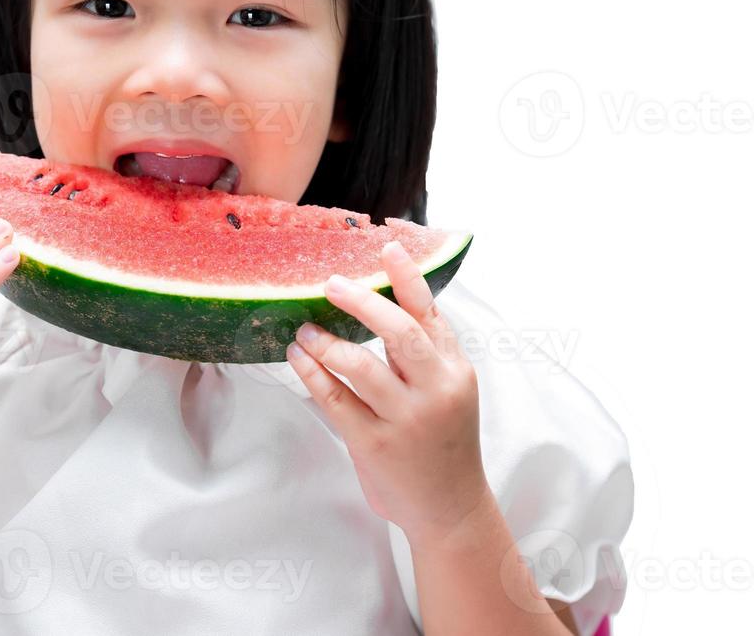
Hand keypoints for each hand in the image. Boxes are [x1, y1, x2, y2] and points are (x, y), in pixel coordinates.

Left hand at [287, 241, 492, 547]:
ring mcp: (406, 419)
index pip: (430, 314)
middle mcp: (435, 391)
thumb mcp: (450, 391)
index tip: (388, 245)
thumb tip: (383, 303)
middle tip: (332, 283)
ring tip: (305, 328)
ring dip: (328, 342)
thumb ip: (426, 354)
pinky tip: (299, 358)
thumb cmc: (443, 442)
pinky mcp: (375, 445)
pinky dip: (313, 375)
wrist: (450, 508)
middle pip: (400, 333)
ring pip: (362, 367)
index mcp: (455, 371)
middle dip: (364, 302)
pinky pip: (336, 401)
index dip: (408, 277)